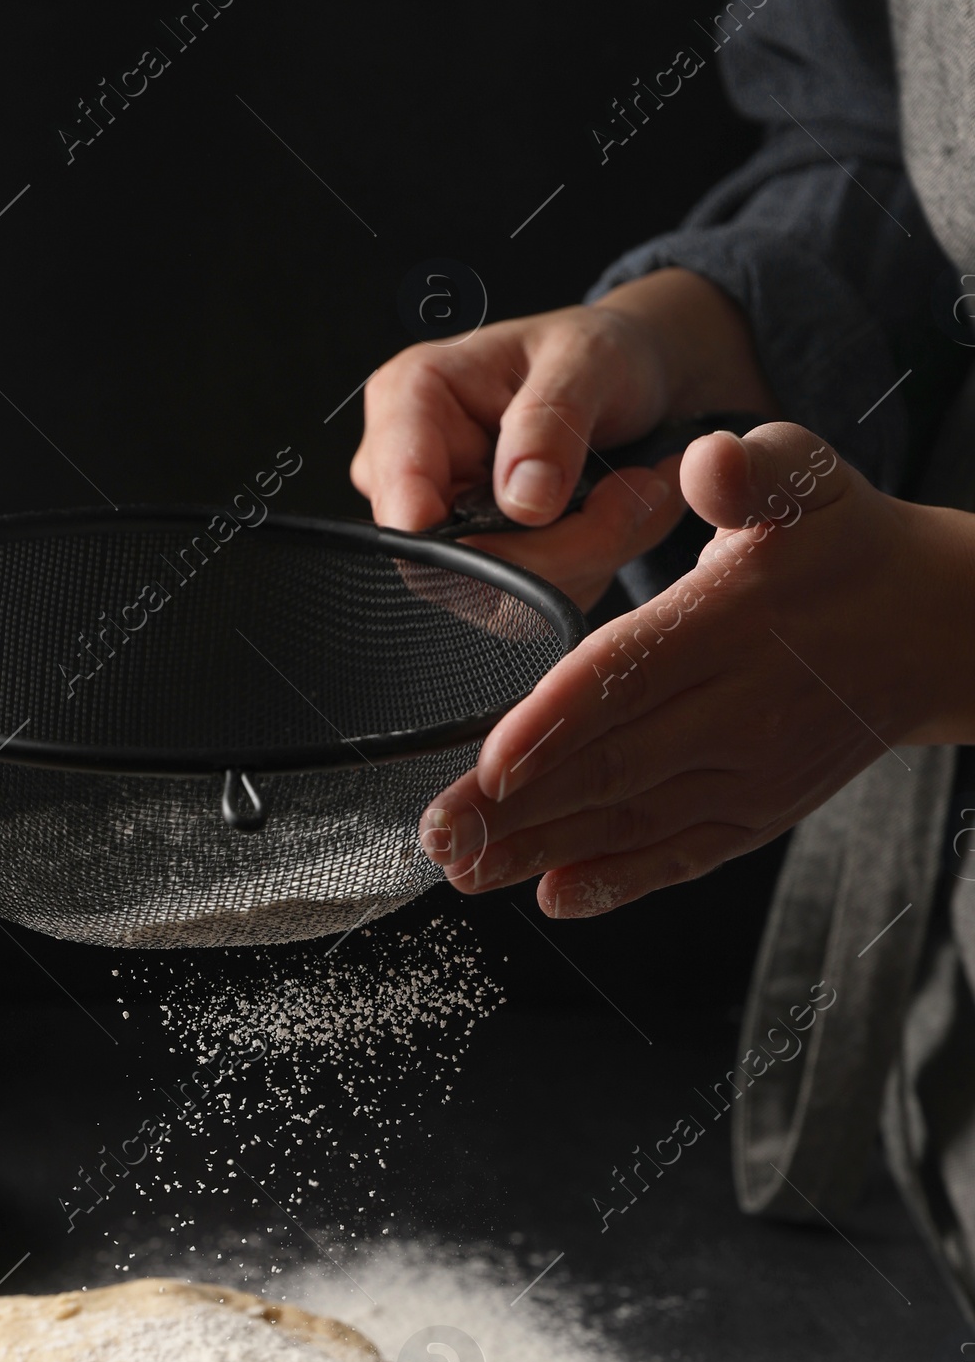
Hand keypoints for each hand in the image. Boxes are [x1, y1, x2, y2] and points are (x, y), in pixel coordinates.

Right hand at [350, 270, 772, 608]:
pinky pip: (529, 605)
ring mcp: (441, 530)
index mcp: (409, 403)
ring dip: (586, 558)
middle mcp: (409, 476)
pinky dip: (588, 571)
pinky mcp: (479, 569)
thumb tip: (524, 504)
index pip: (403, 502)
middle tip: (636, 494)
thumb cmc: (595, 353)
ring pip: (499, 597)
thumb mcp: (589, 359)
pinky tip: (615, 519)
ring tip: (635, 493)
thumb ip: (552, 421)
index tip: (541, 520)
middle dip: (559, 547)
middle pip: (455, 566)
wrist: (628, 380)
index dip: (462, 540)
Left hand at [417, 421, 974, 916]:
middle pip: (610, 766)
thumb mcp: (809, 479)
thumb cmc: (846, 545)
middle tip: (436, 835)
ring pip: (631, 821)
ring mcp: (749, 772)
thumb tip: (708, 462)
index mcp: (732, 622)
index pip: (627, 677)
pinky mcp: (756, 811)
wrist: (933, 628)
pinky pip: (681, 855)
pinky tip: (556, 898)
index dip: (554, 725)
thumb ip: (751, 470)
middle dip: (516, 809)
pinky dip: (618, 881)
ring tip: (466, 871)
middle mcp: (739, 710)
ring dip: (543, 852)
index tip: (490, 763)